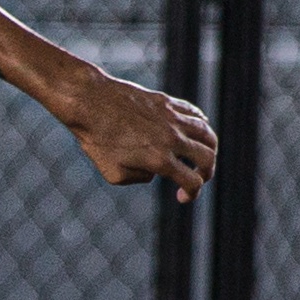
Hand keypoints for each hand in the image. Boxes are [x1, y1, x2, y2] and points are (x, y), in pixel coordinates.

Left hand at [65, 70, 219, 202]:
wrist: (89, 102)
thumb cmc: (96, 139)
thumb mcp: (113, 173)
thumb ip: (140, 178)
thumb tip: (154, 171)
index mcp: (160, 160)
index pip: (192, 182)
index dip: (192, 194)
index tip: (181, 196)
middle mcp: (171, 138)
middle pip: (207, 158)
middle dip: (207, 173)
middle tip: (198, 178)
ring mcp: (172, 118)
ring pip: (207, 133)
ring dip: (210, 148)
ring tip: (202, 155)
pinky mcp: (167, 102)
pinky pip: (194, 113)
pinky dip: (201, 124)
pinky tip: (196, 131)